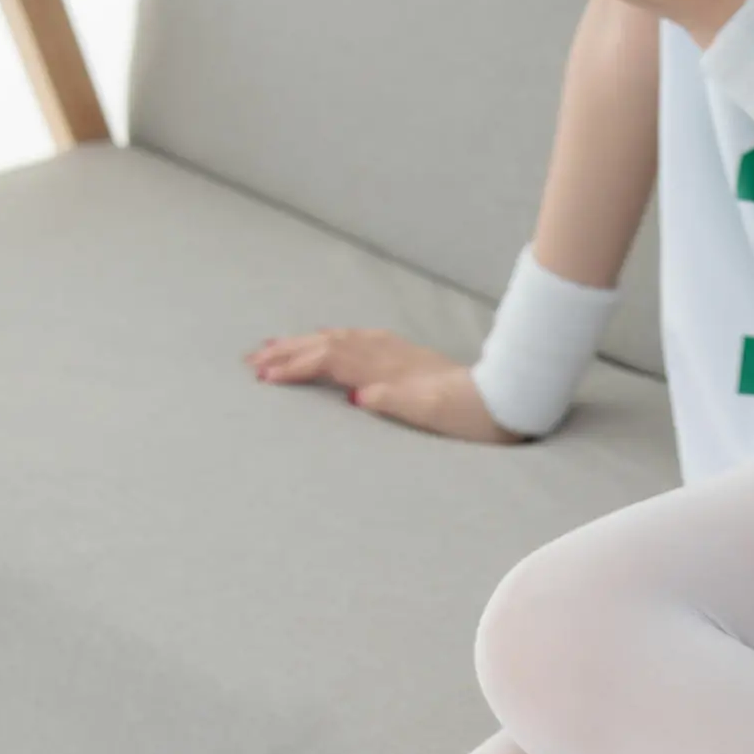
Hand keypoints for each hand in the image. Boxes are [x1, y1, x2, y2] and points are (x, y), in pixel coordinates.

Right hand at [244, 328, 528, 442]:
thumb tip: (357, 395)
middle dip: (287, 351)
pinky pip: (355, 341)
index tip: (264, 378)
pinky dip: (330, 341)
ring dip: (304, 343)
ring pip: (338, 340)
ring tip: (273, 348)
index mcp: (386, 368)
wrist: (503, 400)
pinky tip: (325, 342)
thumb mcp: (431, 412)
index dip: (295, 368)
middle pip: (326, 344)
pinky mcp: (404, 357)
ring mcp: (395, 352)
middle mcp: (387, 354)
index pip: (329, 361)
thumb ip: (393, 400)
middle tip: (251, 361)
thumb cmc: (467, 413)